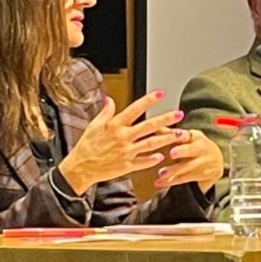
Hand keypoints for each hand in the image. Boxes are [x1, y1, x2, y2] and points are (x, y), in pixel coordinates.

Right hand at [58, 93, 183, 194]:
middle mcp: (122, 137)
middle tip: (179, 114)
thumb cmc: (86, 146)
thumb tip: (110, 100)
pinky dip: (153, 159)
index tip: (161, 94)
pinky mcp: (127, 166)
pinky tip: (162, 156)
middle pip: (148, 126)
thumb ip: (105, 112)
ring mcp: (126, 152)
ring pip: (151, 144)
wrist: (81, 167)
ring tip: (179, 134)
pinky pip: (144, 162)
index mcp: (115, 125)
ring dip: (166, 139)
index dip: (149, 100)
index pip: (135, 109)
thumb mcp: (94, 125)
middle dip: (165, 119)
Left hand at [153, 127, 223, 193]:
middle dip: (182, 151)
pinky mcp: (204, 175)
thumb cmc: (195, 147)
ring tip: (160, 174)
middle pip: (192, 149)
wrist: (215, 161)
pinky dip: (171, 181)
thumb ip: (170, 134)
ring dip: (173, 170)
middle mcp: (202, 148)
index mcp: (196, 136)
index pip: (187, 135)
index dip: (180, 135)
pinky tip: (160, 183)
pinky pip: (185, 178)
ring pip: (187, 167)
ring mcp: (204, 162)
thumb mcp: (186, 139)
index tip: (174, 135)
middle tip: (172, 153)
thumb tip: (154, 126)